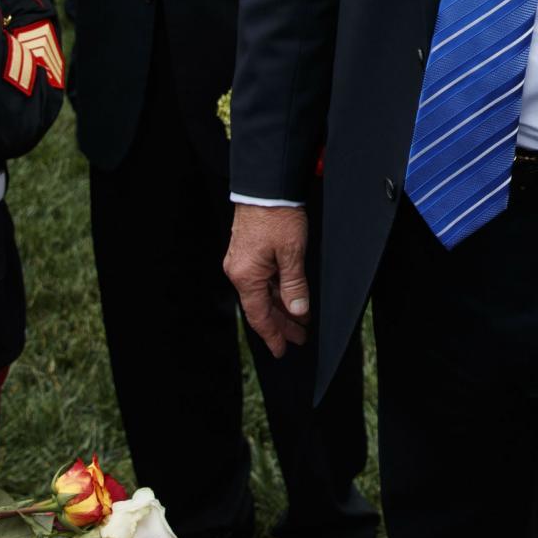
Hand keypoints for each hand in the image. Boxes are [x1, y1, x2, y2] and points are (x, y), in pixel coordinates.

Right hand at [223, 203, 310, 356]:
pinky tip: (289, 297)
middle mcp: (238, 272)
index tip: (282, 351)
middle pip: (260, 307)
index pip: (259, 316)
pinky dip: (276, 291)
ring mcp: (241, 262)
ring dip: (280, 307)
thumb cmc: (277, 215)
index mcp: (246, 276)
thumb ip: (294, 286)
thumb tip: (298, 312)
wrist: (265, 186)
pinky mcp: (246, 252)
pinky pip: (261, 280)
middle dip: (281, 324)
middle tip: (299, 338)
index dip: (273, 335)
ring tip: (299, 321)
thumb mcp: (292, 254)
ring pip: (262, 293)